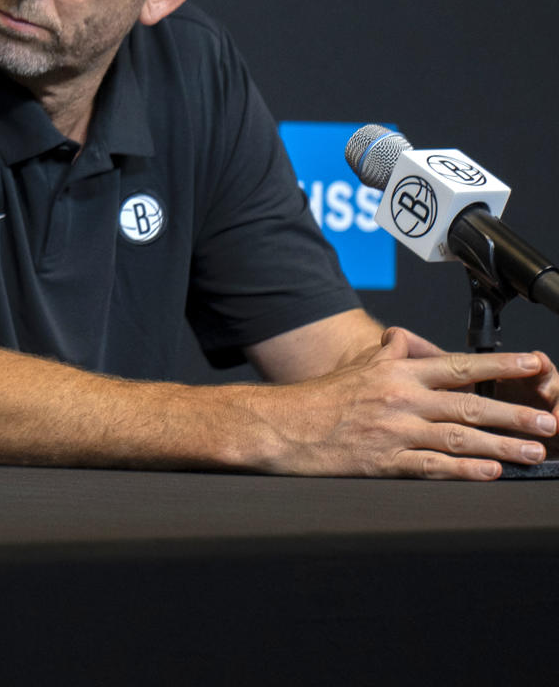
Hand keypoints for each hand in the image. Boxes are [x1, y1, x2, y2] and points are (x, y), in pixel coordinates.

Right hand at [251, 326, 558, 479]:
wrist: (280, 425)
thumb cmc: (318, 398)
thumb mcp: (357, 366)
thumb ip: (389, 352)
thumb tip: (407, 340)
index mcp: (397, 373)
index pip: (459, 366)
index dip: (501, 366)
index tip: (534, 364)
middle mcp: (401, 399)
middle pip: (470, 407)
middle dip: (515, 414)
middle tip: (549, 421)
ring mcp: (395, 432)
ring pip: (460, 438)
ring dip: (503, 445)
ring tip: (535, 451)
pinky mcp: (384, 462)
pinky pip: (433, 466)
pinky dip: (465, 470)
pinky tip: (491, 472)